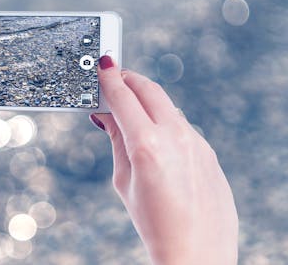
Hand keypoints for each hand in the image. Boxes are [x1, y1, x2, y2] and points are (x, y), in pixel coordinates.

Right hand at [90, 56, 237, 264]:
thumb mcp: (124, 180)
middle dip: (129, 78)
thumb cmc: (153, 223)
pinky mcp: (208, 151)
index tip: (103, 65)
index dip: (109, 78)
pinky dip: (164, 120)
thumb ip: (117, 140)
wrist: (196, 251)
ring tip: (131, 108)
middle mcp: (176, 136)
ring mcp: (196, 142)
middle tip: (115, 77)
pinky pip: (182, 125)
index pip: (123, 97)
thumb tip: (106, 115)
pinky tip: (155, 136)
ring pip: (167, 105)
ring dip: (147, 98)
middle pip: (149, 89)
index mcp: (147, 145)